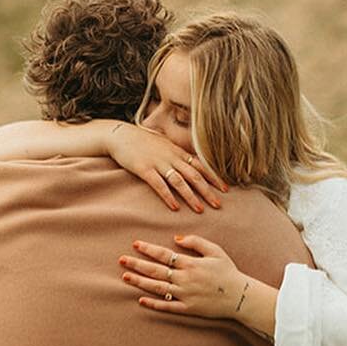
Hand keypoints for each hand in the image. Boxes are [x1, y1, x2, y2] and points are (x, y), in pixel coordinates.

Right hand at [105, 124, 224, 212]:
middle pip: (194, 175)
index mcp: (177, 151)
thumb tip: (188, 162)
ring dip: (191, 196)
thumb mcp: (163, 144)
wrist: (121, 135)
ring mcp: (158, 163)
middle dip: (208, 191)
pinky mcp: (144, 169)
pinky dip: (168, 196)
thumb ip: (176, 153)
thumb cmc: (142, 141)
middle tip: (218, 204)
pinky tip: (175, 207)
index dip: (214, 178)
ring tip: (200, 210)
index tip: (225, 189)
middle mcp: (171, 157)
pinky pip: (159, 185)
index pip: (201, 165)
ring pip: (180, 181)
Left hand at [118, 234, 246, 317]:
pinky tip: (141, 300)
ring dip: (140, 282)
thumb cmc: (228, 271)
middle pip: (156, 270)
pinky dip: (153, 304)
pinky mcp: (187, 309)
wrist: (240, 296)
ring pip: (157, 288)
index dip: (148, 249)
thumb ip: (196, 242)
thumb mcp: (215, 250)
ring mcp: (185, 295)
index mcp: (191, 263)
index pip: (164, 254)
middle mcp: (185, 279)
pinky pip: (167, 306)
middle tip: (121, 260)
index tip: (135, 244)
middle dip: (137, 264)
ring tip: (126, 277)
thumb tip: (176, 238)